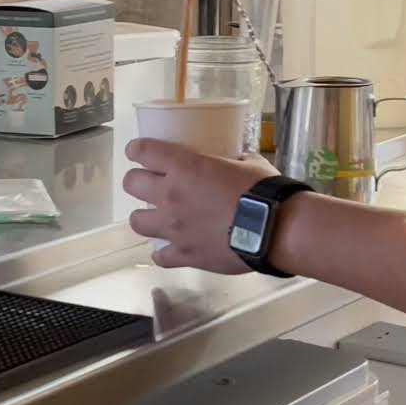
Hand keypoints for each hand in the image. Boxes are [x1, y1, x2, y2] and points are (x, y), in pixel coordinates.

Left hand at [123, 140, 274, 272]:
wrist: (273, 228)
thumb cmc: (261, 189)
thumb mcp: (246, 161)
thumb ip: (231, 159)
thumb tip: (232, 161)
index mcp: (184, 167)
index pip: (143, 151)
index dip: (136, 149)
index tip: (136, 151)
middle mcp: (170, 195)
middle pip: (131, 184)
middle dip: (136, 181)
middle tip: (148, 182)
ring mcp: (173, 228)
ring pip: (136, 221)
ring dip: (144, 216)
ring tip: (156, 216)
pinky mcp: (183, 254)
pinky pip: (159, 255)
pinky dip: (163, 251)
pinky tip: (170, 248)